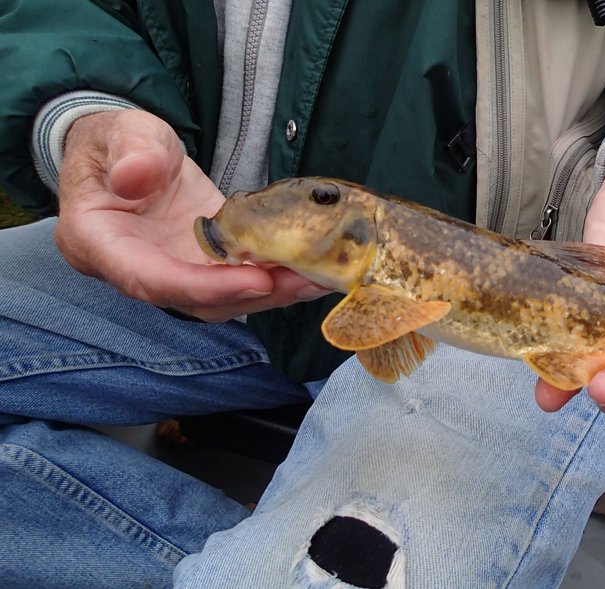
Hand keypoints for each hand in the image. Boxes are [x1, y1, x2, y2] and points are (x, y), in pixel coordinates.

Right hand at [55, 109, 329, 321]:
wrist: (128, 152)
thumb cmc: (116, 141)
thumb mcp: (120, 132)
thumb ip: (131, 150)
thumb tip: (137, 175)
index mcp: (99, 244)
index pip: (153, 281)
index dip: (206, 287)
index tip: (256, 280)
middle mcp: (138, 270)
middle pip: (198, 300)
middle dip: (255, 294)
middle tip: (307, 281)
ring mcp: (174, 271)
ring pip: (225, 298)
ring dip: (275, 291)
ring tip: (322, 276)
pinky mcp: (204, 265)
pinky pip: (239, 279)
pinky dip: (276, 276)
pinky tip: (314, 266)